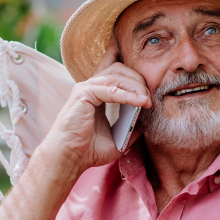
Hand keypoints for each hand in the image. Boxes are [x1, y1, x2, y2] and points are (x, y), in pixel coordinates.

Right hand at [44, 39, 150, 171]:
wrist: (69, 158)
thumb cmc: (88, 151)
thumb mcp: (117, 139)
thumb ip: (132, 128)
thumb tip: (148, 121)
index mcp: (96, 93)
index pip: (112, 69)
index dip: (126, 60)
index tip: (144, 65)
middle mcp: (90, 87)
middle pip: (119, 69)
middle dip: (138, 79)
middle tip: (150, 97)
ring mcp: (85, 89)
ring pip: (116, 76)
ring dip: (136, 87)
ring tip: (147, 101)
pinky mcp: (83, 95)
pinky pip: (110, 90)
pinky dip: (127, 96)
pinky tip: (139, 102)